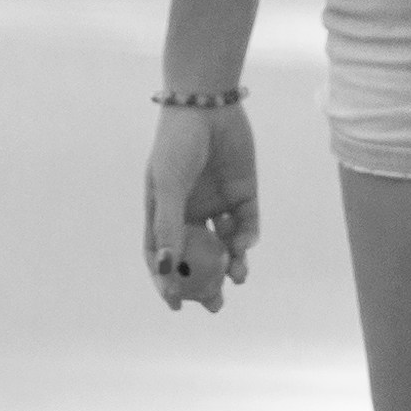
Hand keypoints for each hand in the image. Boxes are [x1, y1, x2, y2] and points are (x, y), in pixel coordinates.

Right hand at [143, 100, 258, 309]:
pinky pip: (246, 224)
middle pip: (199, 257)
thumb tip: (166, 271)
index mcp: (164, 212)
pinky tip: (243, 244)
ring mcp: (217, 203)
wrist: (208, 104)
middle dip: (207, 283)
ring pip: (226, 245)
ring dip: (231, 265)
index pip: (164, 255)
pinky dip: (246, 238)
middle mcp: (190, 211)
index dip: (167, 282)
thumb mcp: (168, 186)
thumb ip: (168, 227)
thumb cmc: (177, 143)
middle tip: (215, 306)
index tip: (176, 305)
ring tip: (237, 277)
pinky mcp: (243, 192)